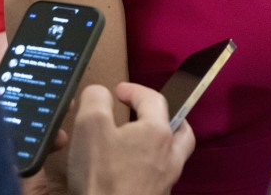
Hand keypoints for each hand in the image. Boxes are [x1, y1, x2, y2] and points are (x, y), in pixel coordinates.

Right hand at [67, 83, 194, 194]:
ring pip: (174, 155)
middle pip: (180, 130)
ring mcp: (166, 182)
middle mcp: (169, 156)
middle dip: (166, 117)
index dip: (134, 89)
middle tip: (148, 115)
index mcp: (157, 132)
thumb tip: (100, 92)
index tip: (117, 91)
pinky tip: (133, 170)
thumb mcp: (90, 127)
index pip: (153, 99)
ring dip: (162, 143)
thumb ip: (96, 100)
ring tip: (142, 141)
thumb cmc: (102, 176)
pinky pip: (162, 176)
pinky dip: (152, 166)